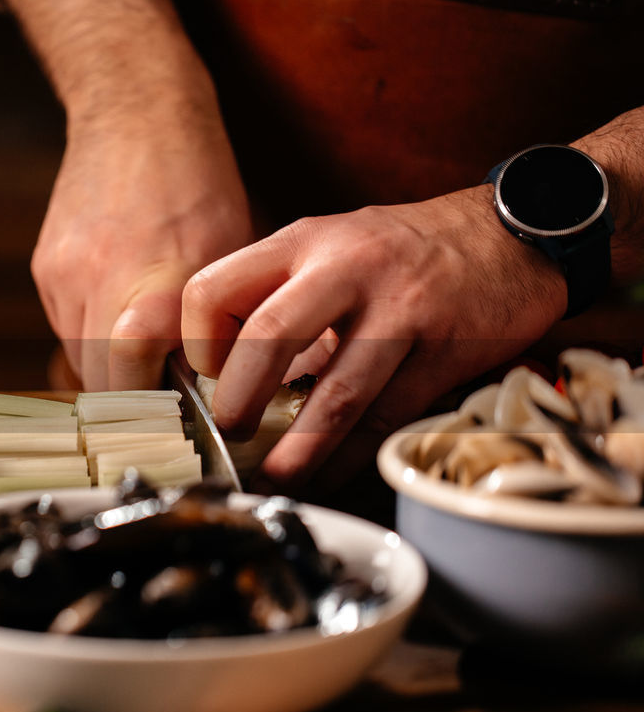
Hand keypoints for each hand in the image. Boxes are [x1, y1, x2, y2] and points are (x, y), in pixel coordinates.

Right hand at [34, 98, 251, 390]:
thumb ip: (216, 323)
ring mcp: (65, 279)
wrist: (136, 113)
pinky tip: (120, 302)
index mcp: (161, 285)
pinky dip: (93, 331)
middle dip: (132, 399)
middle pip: (101, 385)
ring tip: (146, 345)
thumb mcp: (231, 254)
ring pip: (80, 359)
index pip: (134, 386)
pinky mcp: (45, 269)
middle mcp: (102, 286)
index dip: (153, 413)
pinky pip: (66, 326)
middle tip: (166, 396)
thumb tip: (216, 387)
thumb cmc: (199, 181)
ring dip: (111, 366)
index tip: (179, 417)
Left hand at [181, 185, 566, 488]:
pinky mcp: (442, 350)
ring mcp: (398, 309)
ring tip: (276, 477)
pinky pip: (386, 417)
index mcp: (302, 242)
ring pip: (335, 392)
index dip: (199, 344)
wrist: (512, 233)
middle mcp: (344, 269)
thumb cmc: (406, 251)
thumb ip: (282, 293)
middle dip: (239, 400)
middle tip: (231, 432)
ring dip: (298, 449)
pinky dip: (350, 456)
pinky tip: (329, 473)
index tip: (210, 377)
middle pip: (268, 337)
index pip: (213, 290)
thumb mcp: (332, 246)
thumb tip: (228, 370)